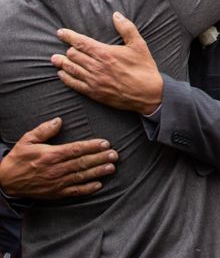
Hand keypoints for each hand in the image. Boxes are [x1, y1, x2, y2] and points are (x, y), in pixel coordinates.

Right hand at [0, 118, 117, 198]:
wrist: (6, 182)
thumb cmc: (19, 159)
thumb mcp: (27, 140)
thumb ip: (44, 130)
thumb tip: (59, 120)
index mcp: (51, 155)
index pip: (76, 149)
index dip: (92, 146)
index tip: (105, 143)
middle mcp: (56, 169)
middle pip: (82, 163)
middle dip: (100, 158)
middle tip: (115, 155)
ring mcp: (57, 182)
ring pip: (81, 176)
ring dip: (98, 172)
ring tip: (111, 168)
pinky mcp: (56, 193)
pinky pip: (74, 191)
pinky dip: (87, 189)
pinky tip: (99, 185)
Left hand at [51, 12, 162, 115]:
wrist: (149, 93)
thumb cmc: (144, 68)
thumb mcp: (139, 45)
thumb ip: (126, 28)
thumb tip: (116, 15)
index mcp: (105, 53)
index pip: (80, 42)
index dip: (68, 36)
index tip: (60, 33)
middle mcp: (96, 66)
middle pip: (73, 55)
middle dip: (67, 50)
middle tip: (63, 48)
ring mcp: (93, 81)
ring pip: (71, 69)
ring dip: (62, 63)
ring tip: (55, 59)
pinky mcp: (94, 93)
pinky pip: (74, 84)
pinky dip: (66, 78)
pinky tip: (62, 74)